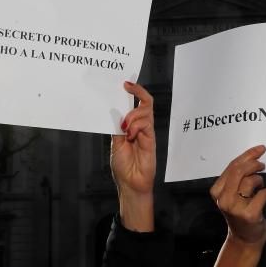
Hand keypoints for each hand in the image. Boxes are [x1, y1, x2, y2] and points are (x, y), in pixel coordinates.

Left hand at [111, 81, 154, 230]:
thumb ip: (116, 127)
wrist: (130, 183)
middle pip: (145, 103)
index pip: (135, 105)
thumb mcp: (115, 143)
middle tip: (126, 87)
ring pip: (145, 111)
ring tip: (125, 126)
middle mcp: (140, 128)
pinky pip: (146, 124)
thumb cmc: (123, 166)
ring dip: (133, 114)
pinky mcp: (151, 140)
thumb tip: (115, 109)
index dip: (134, 92)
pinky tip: (130, 133)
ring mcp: (147, 133)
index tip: (125, 83)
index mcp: (131, 127)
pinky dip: (137, 125)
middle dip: (137, 93)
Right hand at [209, 145, 265, 249]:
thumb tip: (252, 157)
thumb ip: (237, 178)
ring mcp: (235, 208)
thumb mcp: (232, 194)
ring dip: (260, 179)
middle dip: (253, 164)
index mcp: (217, 191)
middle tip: (262, 165)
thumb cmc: (240, 213)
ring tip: (261, 184)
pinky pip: (262, 195)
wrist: (244, 239)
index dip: (247, 156)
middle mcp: (224, 199)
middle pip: (239, 171)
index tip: (259, 150)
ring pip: (250, 182)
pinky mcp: (249, 215)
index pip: (232, 167)